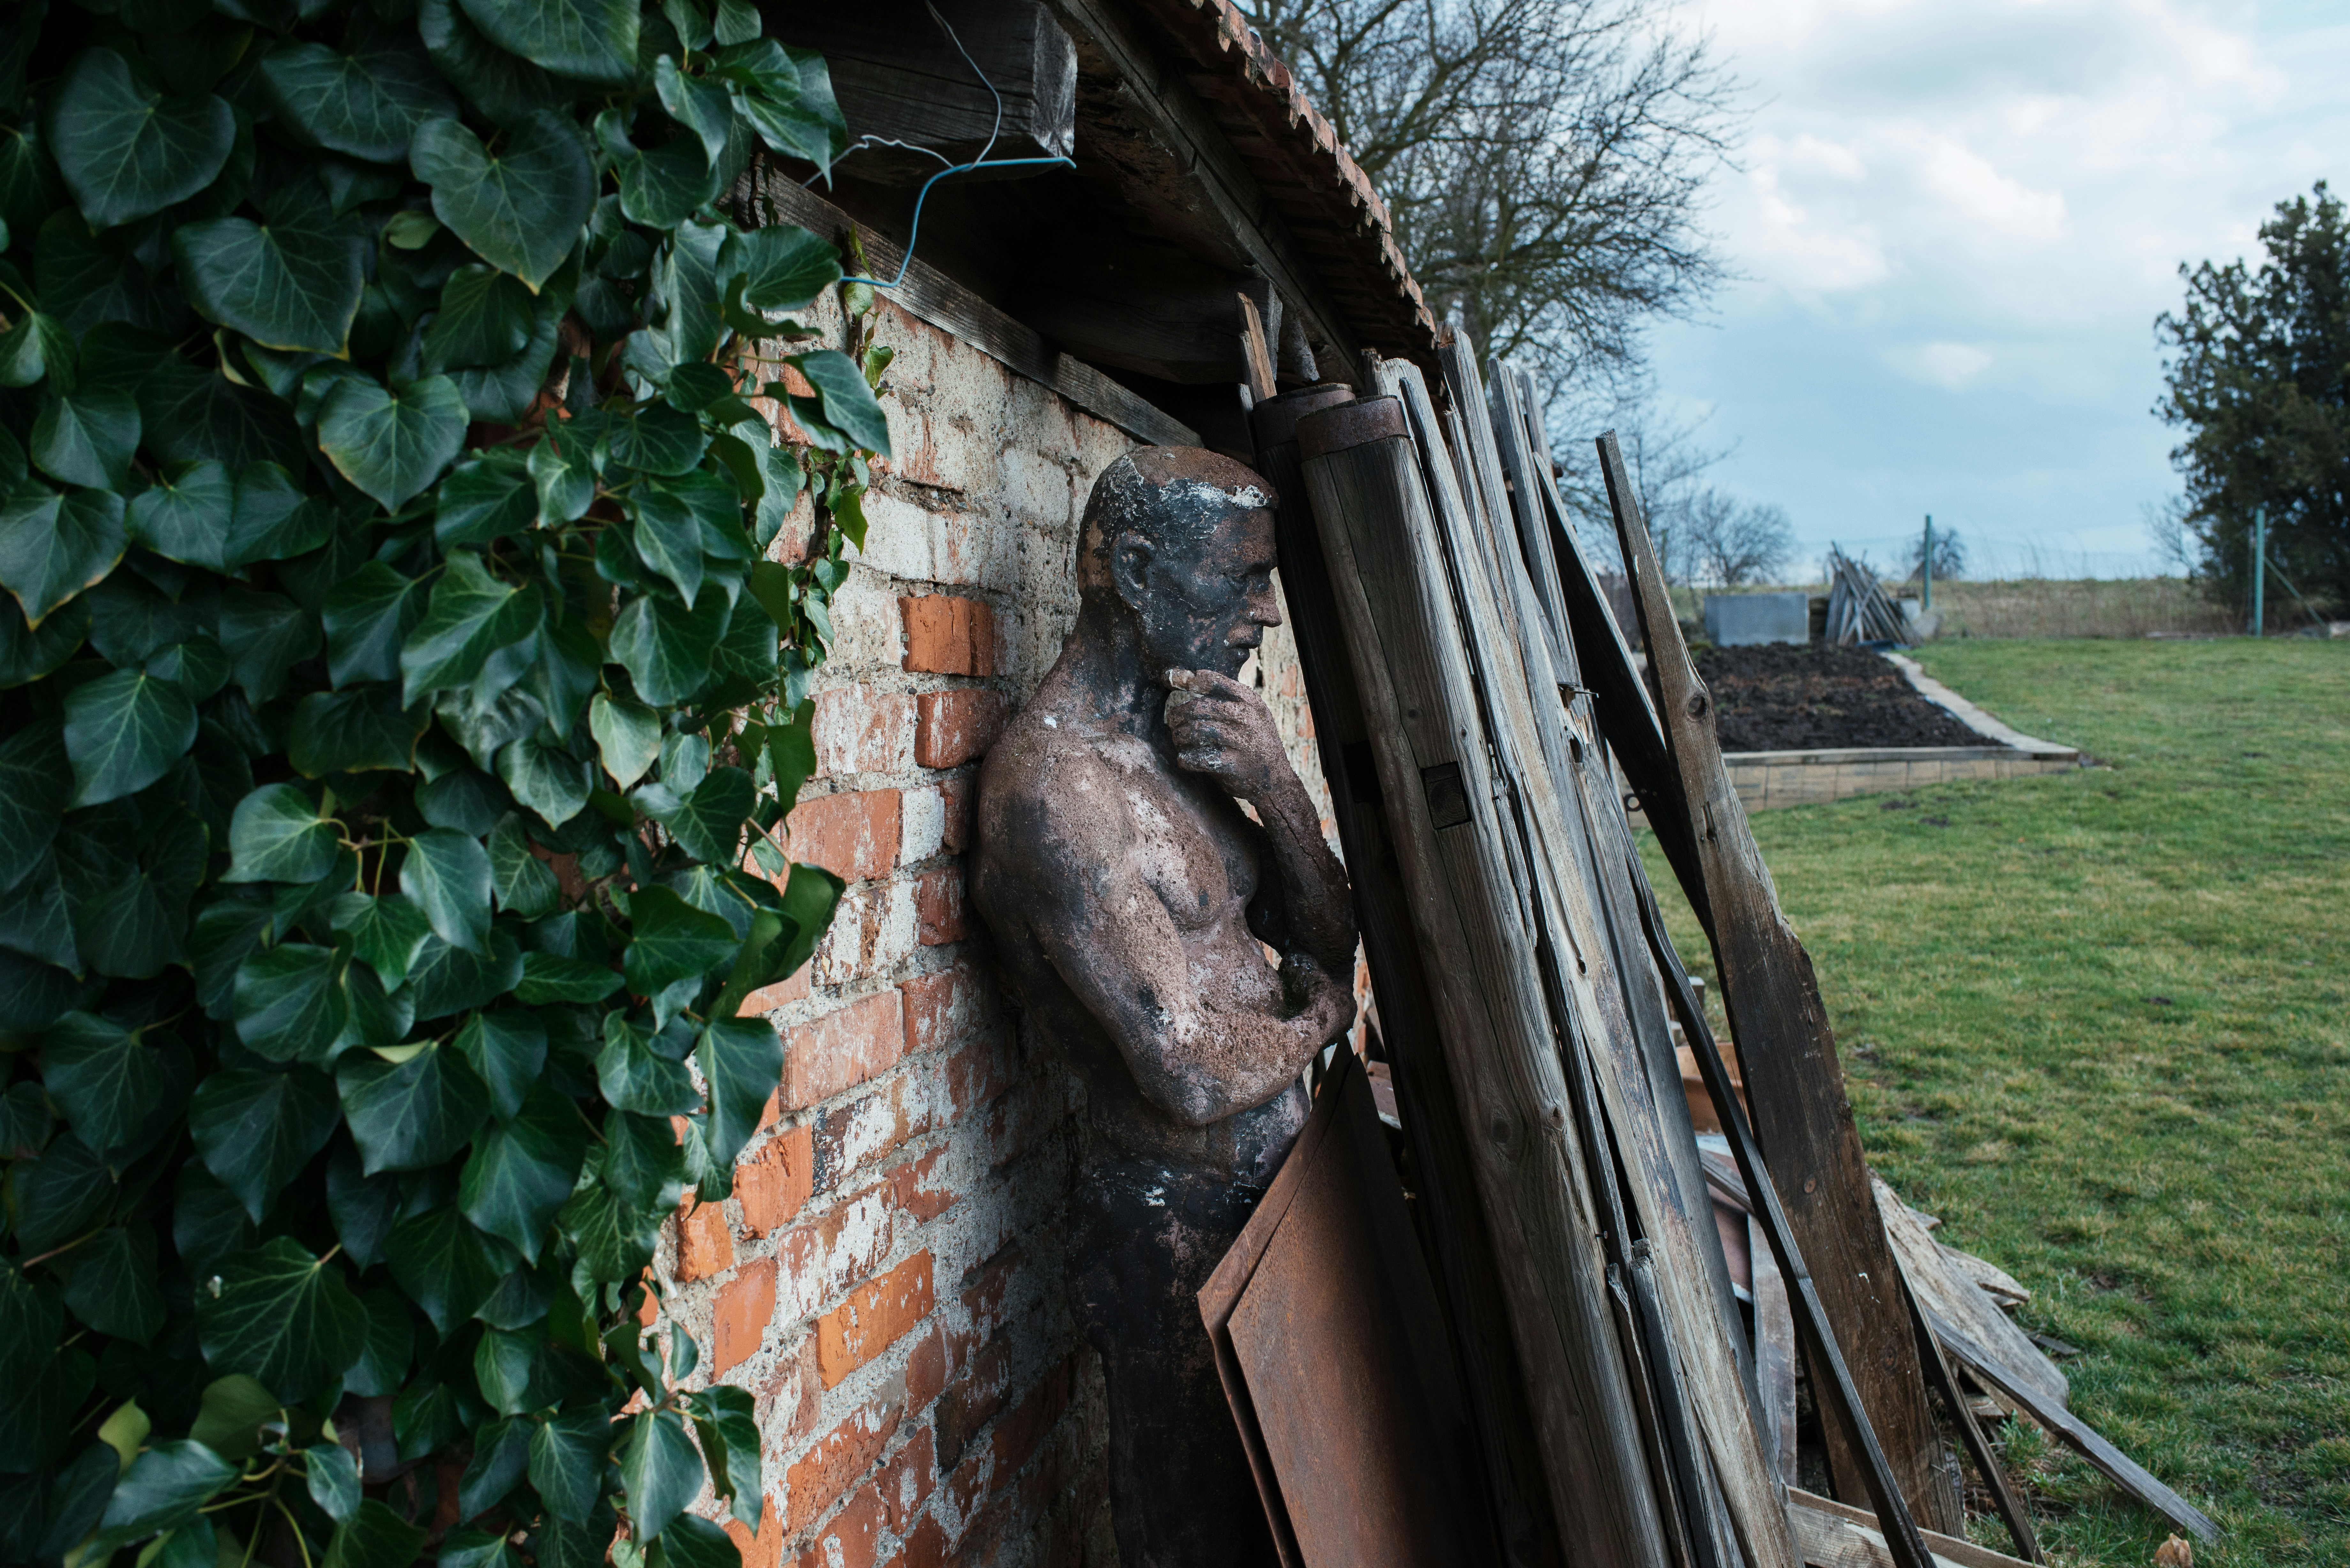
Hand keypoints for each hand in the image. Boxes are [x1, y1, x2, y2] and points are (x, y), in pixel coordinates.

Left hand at [1163, 668, 1288, 803]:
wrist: (1274, 778)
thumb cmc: (1254, 740)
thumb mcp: (1251, 714)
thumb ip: (1226, 697)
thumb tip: (1188, 677)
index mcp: (1251, 702)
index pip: (1216, 683)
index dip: (1193, 681)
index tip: (1182, 684)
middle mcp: (1247, 718)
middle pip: (1200, 707)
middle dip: (1179, 713)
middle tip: (1172, 720)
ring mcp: (1241, 742)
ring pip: (1196, 731)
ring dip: (1179, 735)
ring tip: (1178, 738)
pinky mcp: (1233, 765)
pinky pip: (1198, 758)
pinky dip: (1185, 758)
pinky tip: (1184, 757)